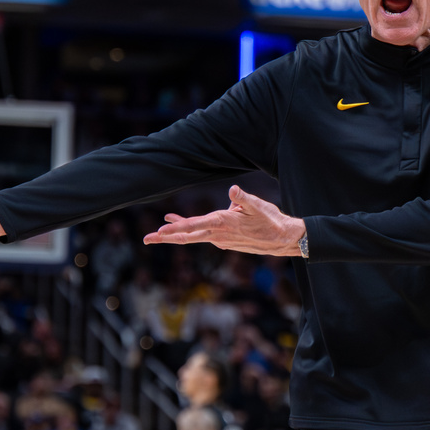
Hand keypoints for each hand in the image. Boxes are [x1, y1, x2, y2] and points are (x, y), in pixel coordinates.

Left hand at [144, 185, 303, 255]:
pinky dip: (190, 231)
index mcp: (223, 224)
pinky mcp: (225, 240)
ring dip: (176, 234)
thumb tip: (232, 189)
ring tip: (158, 231)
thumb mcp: (258, 205)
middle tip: (147, 239)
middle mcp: (219, 235)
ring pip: (194, 237)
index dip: (176, 228)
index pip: (194, 226)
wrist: (283, 239)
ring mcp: (221, 240)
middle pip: (187, 237)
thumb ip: (243, 198)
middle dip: (166, 238)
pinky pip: (203, 235)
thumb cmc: (271, 220)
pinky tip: (182, 223)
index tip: (160, 230)